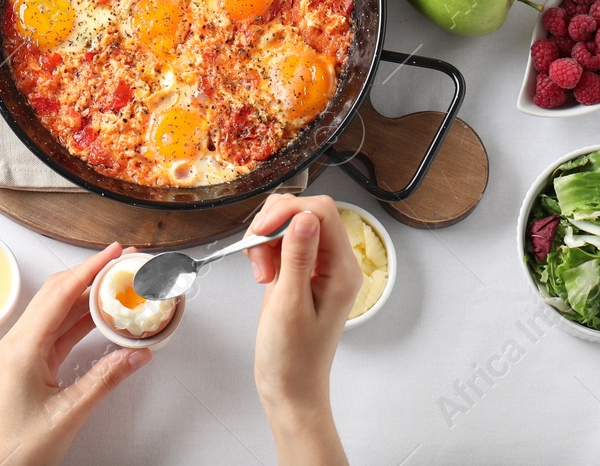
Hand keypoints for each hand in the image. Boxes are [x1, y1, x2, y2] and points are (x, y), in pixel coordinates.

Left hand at [0, 244, 150, 465]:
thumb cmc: (19, 449)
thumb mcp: (69, 412)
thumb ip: (105, 380)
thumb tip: (139, 354)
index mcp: (23, 346)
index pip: (61, 293)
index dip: (90, 268)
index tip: (115, 252)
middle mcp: (20, 342)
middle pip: (59, 294)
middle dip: (92, 274)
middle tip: (124, 263)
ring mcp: (25, 352)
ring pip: (60, 311)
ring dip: (88, 296)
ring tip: (119, 284)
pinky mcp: (31, 364)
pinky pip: (60, 332)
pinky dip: (83, 321)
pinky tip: (104, 317)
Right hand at [248, 195, 361, 464]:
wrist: (290, 387)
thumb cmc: (292, 357)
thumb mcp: (289, 305)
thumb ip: (297, 256)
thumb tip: (303, 216)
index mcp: (342, 269)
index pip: (321, 212)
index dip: (288, 212)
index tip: (261, 232)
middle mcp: (335, 263)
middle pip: (305, 212)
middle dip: (274, 225)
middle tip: (257, 257)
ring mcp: (318, 266)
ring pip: (290, 223)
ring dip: (267, 238)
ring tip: (260, 271)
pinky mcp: (301, 271)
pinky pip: (282, 241)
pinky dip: (265, 249)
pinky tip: (262, 274)